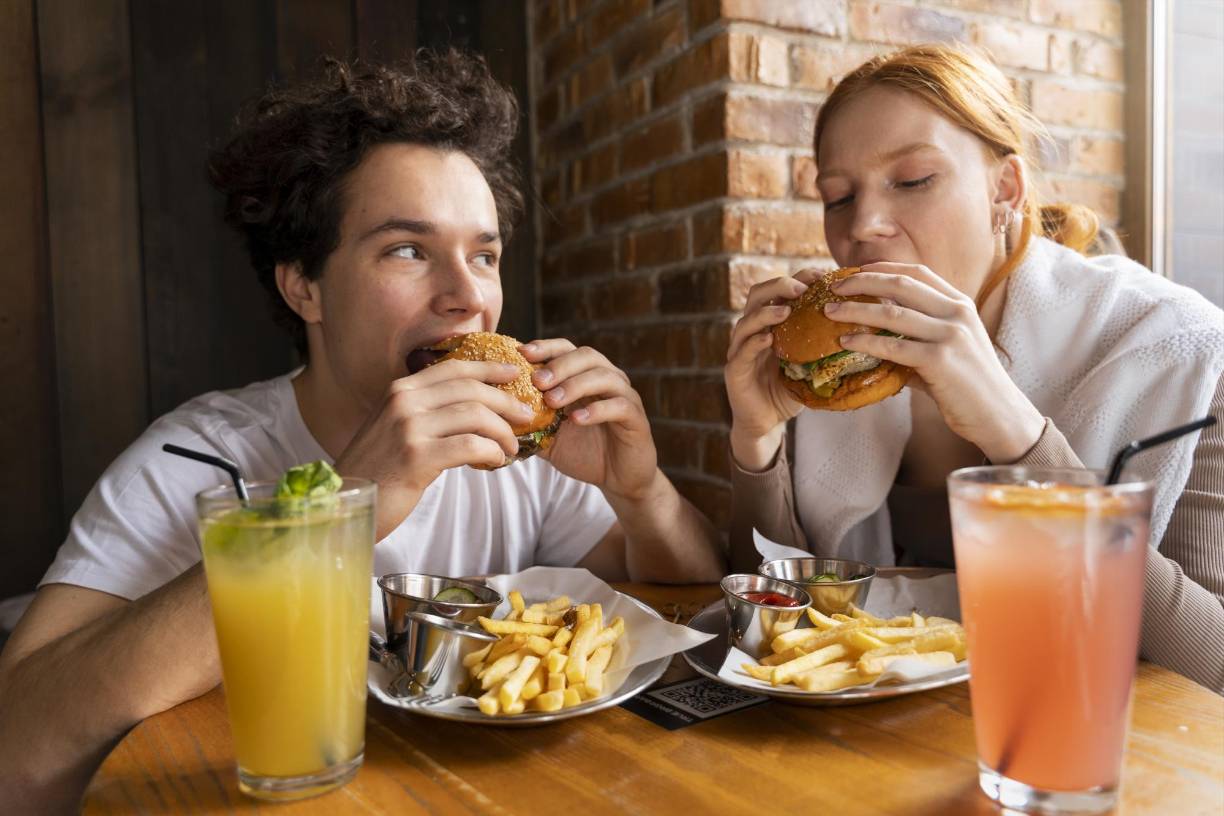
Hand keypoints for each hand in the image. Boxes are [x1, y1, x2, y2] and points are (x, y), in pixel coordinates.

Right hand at [334, 359, 531, 537]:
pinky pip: (471, 446)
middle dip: (506, 402)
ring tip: (513, 447)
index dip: (489, 368)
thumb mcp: (395, 428)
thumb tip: (473, 407)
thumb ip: (425, 412)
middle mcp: (403, 402)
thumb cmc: (377, 469)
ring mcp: (409, 429)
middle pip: (471, 389)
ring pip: (476, 416)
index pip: (454, 368)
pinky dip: (492, 452)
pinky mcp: (417, 458)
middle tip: (526, 416)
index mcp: (400, 390)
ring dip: (503, 432)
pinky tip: (496, 461)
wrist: (344, 501)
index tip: (515, 374)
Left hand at [521, 339, 657, 500]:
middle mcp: (608, 380)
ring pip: (604, 377)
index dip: (546, 347)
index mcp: (586, 377)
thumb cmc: (585, 452)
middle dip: (559, 365)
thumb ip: (530, 423)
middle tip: (537, 381)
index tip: (522, 354)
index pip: (567, 349)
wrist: (618, 479)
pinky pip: (619, 406)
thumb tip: (496, 417)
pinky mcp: (637, 418)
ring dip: (575, 385)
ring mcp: (625, 396)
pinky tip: (577, 419)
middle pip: (586, 356)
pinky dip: (597, 410)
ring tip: (552, 401)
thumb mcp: (550, 437)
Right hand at [724, 269, 822, 469]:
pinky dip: (754, 343)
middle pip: (756, 295)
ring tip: (787, 310)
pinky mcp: (733, 372)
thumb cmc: (788, 390)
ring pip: (745, 322)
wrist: (766, 422)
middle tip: (802, 288)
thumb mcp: (809, 363)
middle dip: (778, 286)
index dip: (798, 278)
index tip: (822, 276)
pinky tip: (769, 339)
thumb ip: (824, 345)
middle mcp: (751, 331)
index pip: (779, 290)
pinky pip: (741, 353)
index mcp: (769, 323)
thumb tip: (865, 331)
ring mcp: (739, 350)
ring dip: (766, 313)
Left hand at [827, 262, 1044, 461]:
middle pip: (900, 285)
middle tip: (833, 287)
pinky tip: (846, 342)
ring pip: (891, 314)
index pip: (917, 273)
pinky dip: (865, 342)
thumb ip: (917, 336)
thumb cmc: (967, 385)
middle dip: (862, 282)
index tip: (855, 271)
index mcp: (959, 304)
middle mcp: (957, 313)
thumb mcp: (948, 348)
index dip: (883, 269)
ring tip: (829, 312)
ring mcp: (950, 335)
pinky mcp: (940, 360)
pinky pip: (893, 347)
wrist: (998, 414)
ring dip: (855, 311)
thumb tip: (876, 336)